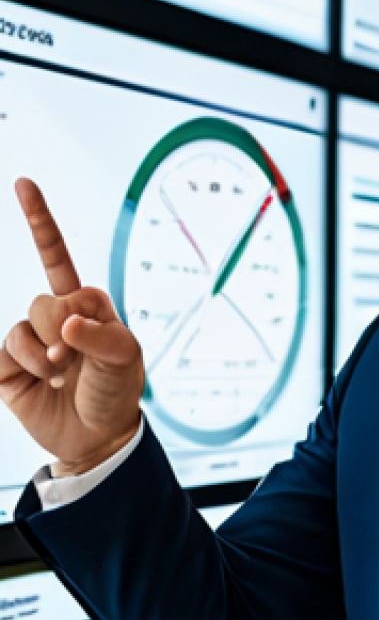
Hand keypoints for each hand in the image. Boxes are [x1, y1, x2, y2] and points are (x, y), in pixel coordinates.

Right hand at [0, 179, 144, 475]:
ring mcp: (30, 338)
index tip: (22, 183)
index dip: (38, 220)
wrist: (96, 436)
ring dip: (48, 354)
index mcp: (87, 302)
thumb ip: (102, 335)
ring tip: (64, 374)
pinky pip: (7, 348)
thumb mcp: (126, 359)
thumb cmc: (117, 390)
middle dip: (66, 332)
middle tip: (79, 358)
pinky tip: (42, 381)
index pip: (57, 256)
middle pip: (47, 300)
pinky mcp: (7, 363)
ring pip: (27, 324)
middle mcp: (56, 314)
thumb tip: (66, 323)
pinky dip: (27, 365)